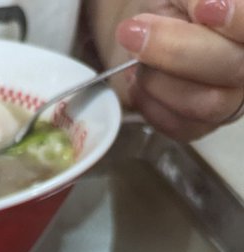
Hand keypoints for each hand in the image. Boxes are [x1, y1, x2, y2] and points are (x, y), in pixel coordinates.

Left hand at [115, 1, 243, 138]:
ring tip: (133, 57)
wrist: (153, 30)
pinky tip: (135, 81)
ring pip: (206, 103)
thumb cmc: (175, 5)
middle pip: (232, 67)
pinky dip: (150, 103)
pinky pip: (180, 126)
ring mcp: (230, 100)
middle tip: (132, 33)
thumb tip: (202, 8)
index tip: (203, 9)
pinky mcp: (201, 125)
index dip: (236, 19)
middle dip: (176, 51)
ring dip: (158, 81)